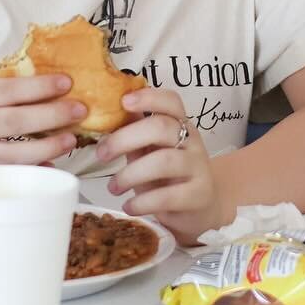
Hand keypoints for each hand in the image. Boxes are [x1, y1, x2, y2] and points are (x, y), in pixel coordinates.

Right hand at [0, 74, 85, 193]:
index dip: (38, 86)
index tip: (67, 82)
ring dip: (45, 147)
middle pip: (12, 121)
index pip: (7, 90)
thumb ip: (4, 92)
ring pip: (10, 154)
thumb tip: (54, 87)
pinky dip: (30, 171)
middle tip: (80, 109)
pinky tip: (51, 166)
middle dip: (50, 115)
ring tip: (70, 139)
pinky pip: (5, 176)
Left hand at [97, 87, 230, 244]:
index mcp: (180, 125)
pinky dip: (142, 202)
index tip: (124, 102)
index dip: (149, 97)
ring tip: (113, 188)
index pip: (171, 102)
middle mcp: (192, 141)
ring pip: (163, 161)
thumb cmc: (169, 175)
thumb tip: (107, 115)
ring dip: (130, 174)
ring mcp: (198, 167)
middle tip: (102, 154)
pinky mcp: (198, 195)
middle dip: (125, 138)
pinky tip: (129, 207)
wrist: (202, 206)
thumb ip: (135, 135)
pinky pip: (168, 196)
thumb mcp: (152, 151)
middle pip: (161, 127)